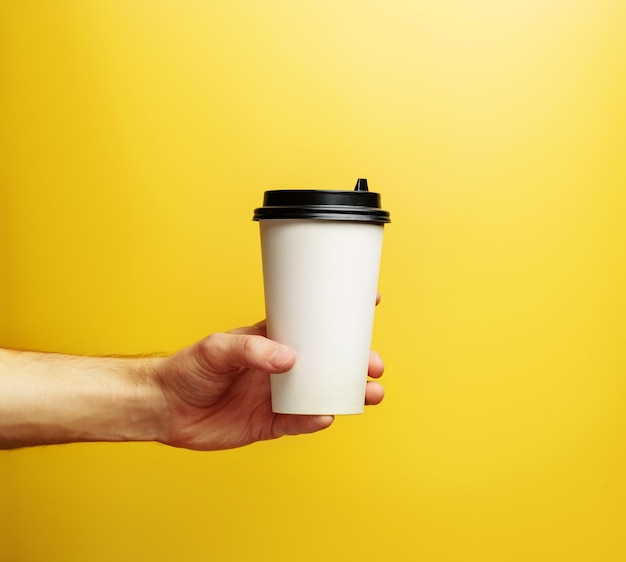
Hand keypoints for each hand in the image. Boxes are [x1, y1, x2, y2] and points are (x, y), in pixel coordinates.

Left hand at [153, 320, 384, 450]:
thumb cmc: (188, 369)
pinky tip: (327, 416)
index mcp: (271, 341)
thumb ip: (251, 350)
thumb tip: (289, 360)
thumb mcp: (217, 348)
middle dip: (354, 363)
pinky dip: (314, 420)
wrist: (163, 407)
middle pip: (326, 364)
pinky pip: (298, 423)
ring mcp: (276, 397)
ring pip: (320, 395)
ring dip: (346, 394)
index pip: (311, 325)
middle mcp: (279, 369)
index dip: (339, 316)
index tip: (370, 302)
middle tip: (374, 364)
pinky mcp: (268, 424)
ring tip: (370, 393)